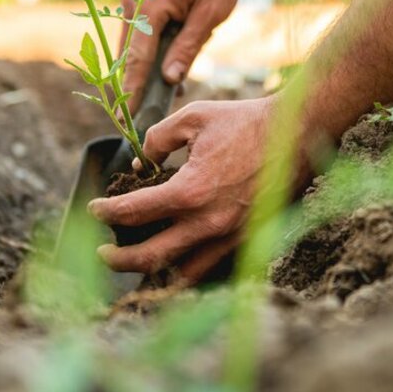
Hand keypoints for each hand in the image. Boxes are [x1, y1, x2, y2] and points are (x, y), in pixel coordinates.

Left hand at [89, 97, 275, 283]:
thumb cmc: (246, 121)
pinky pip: (211, 268)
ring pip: (181, 274)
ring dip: (152, 272)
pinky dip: (187, 270)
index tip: (94, 208)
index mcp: (190, 191)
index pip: (133, 212)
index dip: (106, 211)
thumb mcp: (194, 117)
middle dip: (117, 259)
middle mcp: (208, 223)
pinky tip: (177, 259)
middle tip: (102, 251)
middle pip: (149, 257)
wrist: (298, 133)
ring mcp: (230, 237)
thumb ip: (158, 138)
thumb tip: (142, 162)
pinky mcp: (248, 240)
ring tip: (137, 262)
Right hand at [120, 0, 246, 111]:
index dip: (131, 91)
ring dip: (145, 72)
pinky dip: (152, 55)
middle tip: (136, 118)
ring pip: (134, 47)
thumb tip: (169, 80)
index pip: (136, 58)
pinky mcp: (143, 0)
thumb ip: (188, 48)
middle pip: (129, 54)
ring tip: (159, 100)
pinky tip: (169, 75)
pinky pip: (142, 35)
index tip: (124, 118)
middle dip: (134, 86)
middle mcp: (134, 0)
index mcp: (149, 4)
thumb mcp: (210, 15)